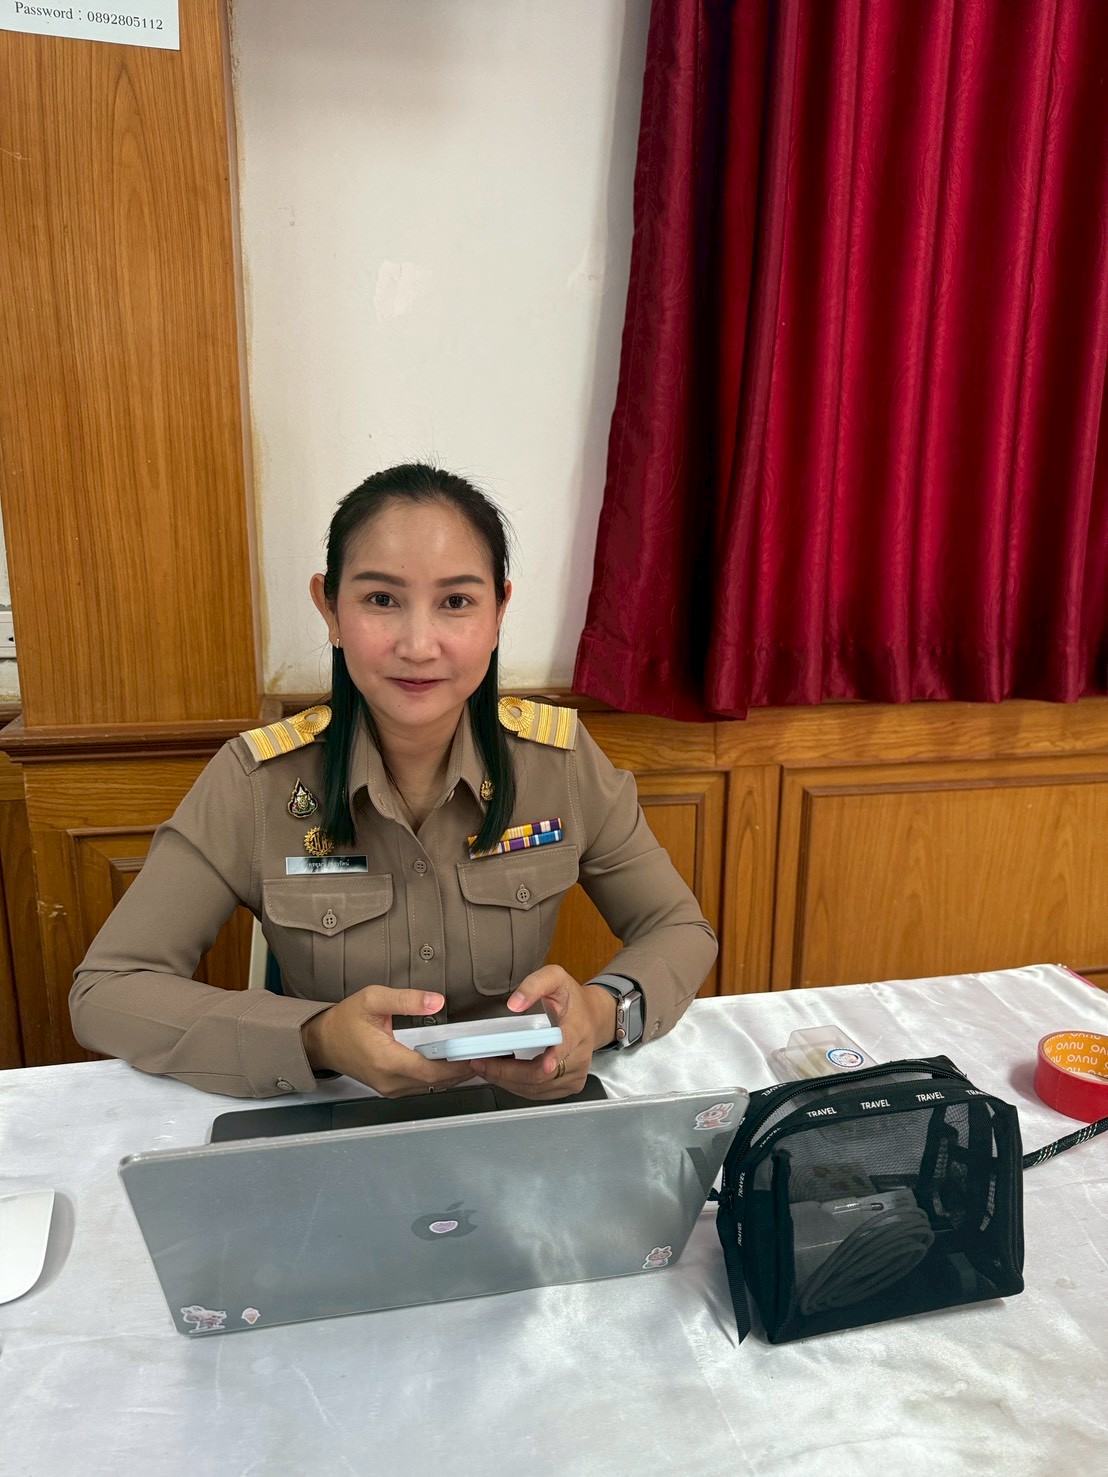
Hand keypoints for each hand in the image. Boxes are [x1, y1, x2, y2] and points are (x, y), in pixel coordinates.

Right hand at [302, 987, 473, 1097]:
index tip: (477, 1054)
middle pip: (435, 1082)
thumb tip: (436, 1001)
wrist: (322, 1042)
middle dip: (462, 1070)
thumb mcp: (373, 1000)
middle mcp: (390, 1081)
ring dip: (452, 1076)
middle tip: (484, 1054)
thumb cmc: (345, 1021)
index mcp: (387, 1061)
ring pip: (429, 1087)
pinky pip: (420, 1086)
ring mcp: (389, 1088)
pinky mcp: (390, 1088)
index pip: (432, 1070)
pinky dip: (438, 1077)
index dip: (458, 1065)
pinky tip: (450, 1064)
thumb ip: (406, 1000)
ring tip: (473, 1058)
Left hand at [467, 966, 616, 1099]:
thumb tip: (514, 1003)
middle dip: (507, 1072)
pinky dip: (517, 1087)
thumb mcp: (556, 978)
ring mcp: (577, 1074)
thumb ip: (534, 985)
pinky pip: (540, 1093)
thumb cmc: (571, 999)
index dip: (556, 1056)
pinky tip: (504, 1076)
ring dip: (507, 1081)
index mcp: (578, 1027)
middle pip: (542, 1074)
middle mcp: (581, 1055)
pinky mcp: (571, 1086)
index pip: (568, 1043)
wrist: (593, 1018)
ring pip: (538, 1088)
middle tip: (481, 1063)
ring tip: (486, 1068)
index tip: (546, 1064)